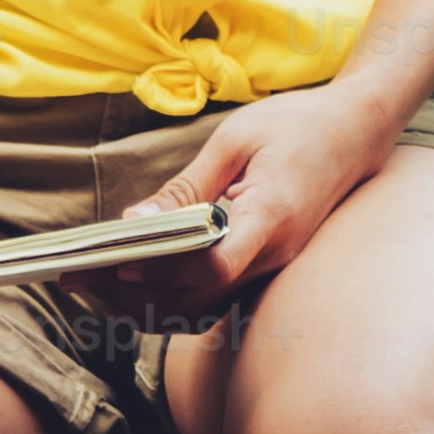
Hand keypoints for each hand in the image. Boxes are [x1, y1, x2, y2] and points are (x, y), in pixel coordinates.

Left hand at [92, 81, 409, 320]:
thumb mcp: (235, 140)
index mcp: (269, 217)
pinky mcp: (266, 267)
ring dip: (144, 306)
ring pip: (202, 308)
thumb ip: (187, 187)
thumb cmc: (297, 124)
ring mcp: (273, 267)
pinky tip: (135, 290)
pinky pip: (214, 299)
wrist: (357, 131)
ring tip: (93, 291)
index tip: (112, 263)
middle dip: (130, 294)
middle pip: (195, 298)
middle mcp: (274, 254)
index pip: (212, 267)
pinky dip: (171, 302)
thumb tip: (136, 221)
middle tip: (76, 279)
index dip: (160, 272)